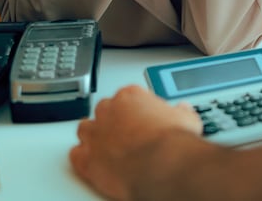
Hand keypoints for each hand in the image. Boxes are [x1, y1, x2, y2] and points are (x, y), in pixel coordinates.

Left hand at [70, 85, 202, 200]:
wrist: (161, 166)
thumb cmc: (171, 142)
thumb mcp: (186, 118)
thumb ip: (181, 111)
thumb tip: (184, 110)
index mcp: (131, 96)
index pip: (128, 96)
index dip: (136, 108)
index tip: (144, 118)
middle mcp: (109, 111)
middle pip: (105, 109)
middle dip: (114, 119)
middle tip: (127, 132)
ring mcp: (96, 135)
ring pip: (86, 129)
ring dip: (94, 135)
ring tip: (106, 143)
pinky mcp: (87, 159)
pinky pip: (75, 154)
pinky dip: (82, 156)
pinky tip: (91, 160)